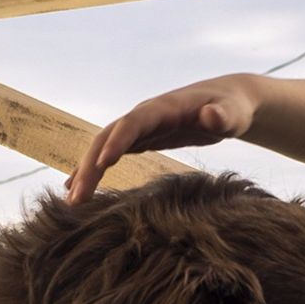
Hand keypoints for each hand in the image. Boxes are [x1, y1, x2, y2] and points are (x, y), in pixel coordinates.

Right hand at [66, 77, 257, 202]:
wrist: (228, 100)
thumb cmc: (234, 108)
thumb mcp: (233, 113)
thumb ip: (223, 116)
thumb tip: (211, 115)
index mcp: (164, 108)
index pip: (134, 123)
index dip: (117, 142)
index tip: (101, 165)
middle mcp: (144, 116)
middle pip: (109, 138)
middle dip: (90, 166)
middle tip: (77, 199)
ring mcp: (140, 127)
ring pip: (104, 147)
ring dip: (85, 172)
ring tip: (71, 203)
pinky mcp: (142, 139)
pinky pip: (110, 153)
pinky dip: (92, 170)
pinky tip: (76, 189)